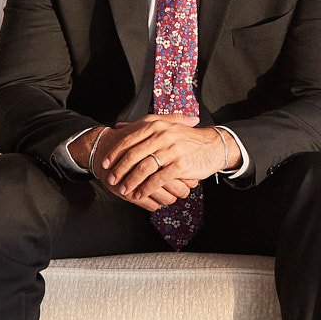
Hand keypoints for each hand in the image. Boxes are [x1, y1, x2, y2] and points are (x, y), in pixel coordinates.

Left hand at [96, 113, 233, 205]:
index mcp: (157, 126)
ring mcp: (172, 150)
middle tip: (112, 179)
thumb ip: (143, 125)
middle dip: (120, 169)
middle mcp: (163, 136)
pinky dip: (146, 188)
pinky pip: (158, 179)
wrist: (214, 145)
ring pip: (144, 168)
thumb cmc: (187, 138)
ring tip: (124, 189)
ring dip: (131, 181)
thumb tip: (120, 126)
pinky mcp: (180, 164)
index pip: (129, 140)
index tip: (106, 163)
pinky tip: (140, 194)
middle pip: (134, 155)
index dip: (115, 153)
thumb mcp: (166, 126)